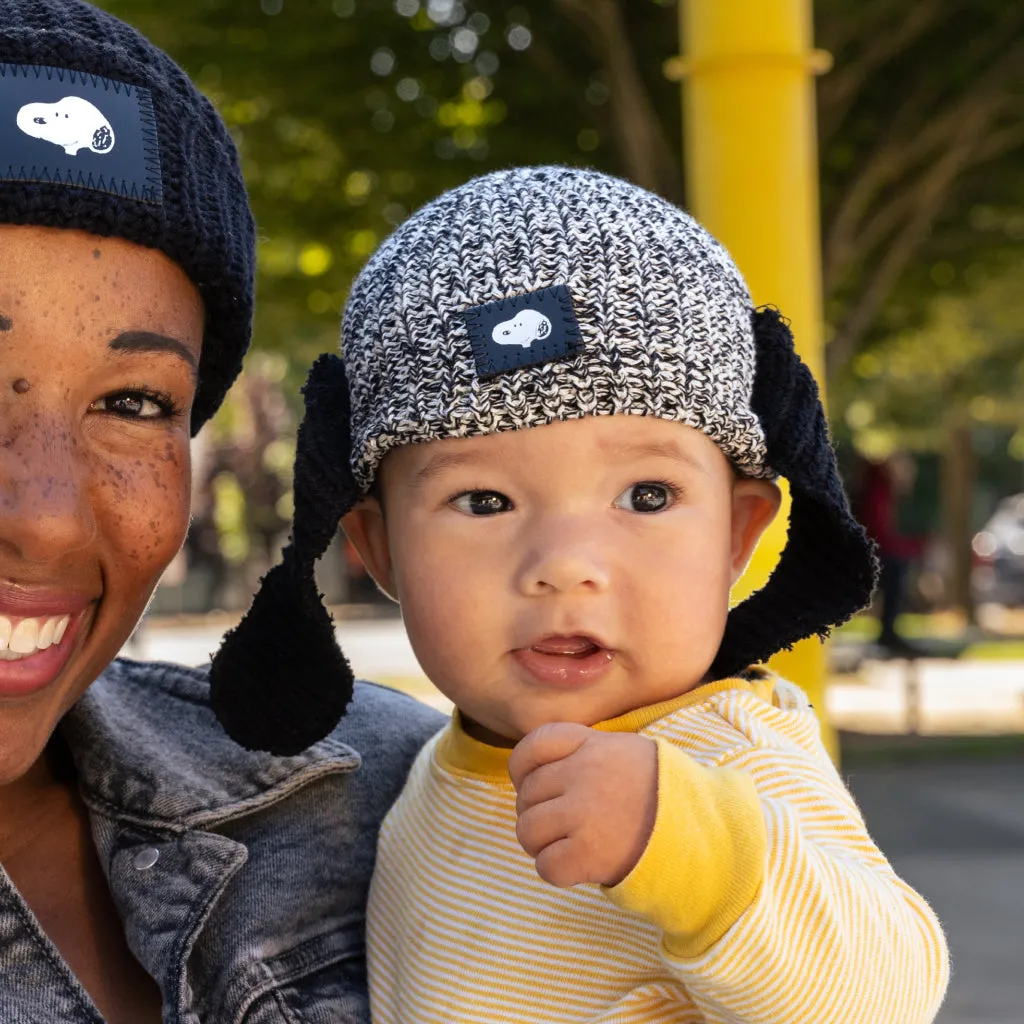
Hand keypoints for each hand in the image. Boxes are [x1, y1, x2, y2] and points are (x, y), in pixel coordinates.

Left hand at [508, 723, 657, 888]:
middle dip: (536, 811)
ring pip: (527, 830)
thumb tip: (535, 770)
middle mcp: (583, 773)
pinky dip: (555, 870)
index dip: (522, 769)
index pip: (533, 745)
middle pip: (527, 794)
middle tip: (561, 824)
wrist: (702, 830)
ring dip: (540, 843)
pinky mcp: (588, 853)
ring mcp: (583, 813)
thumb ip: (582, 751)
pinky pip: (545, 865)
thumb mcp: (624, 750)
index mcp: (591, 744)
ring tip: (564, 845)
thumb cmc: (660, 791)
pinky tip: (577, 865)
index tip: (532, 784)